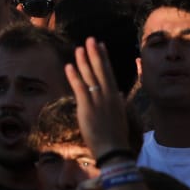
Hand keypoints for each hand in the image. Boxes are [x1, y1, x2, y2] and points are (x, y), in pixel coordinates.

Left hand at [64, 37, 130, 160]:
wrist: (113, 151)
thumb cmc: (116, 136)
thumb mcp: (120, 116)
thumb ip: (119, 102)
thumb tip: (119, 92)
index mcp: (115, 97)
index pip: (109, 73)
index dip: (104, 58)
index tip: (101, 45)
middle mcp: (108, 95)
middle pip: (100, 70)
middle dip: (95, 54)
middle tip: (91, 39)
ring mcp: (98, 101)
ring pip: (90, 77)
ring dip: (84, 61)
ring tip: (79, 48)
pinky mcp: (87, 108)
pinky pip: (80, 88)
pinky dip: (74, 76)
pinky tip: (69, 66)